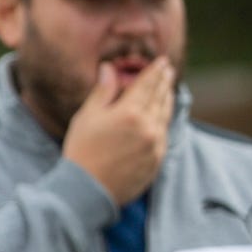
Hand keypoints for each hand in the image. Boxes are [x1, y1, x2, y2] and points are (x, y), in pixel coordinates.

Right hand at [62, 55, 175, 205]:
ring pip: (165, 116)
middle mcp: (148, 128)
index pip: (147, 85)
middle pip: (160, 99)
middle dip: (164, 82)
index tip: (161, 61)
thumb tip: (110, 68)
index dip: (154, 72)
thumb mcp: (88, 116)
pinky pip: (165, 135)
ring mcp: (156, 145)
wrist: (88, 189)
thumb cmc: (82, 150)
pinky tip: (163, 116)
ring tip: (168, 89)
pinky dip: (165, 121)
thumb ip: (103, 91)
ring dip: (168, 100)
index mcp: (130, 113)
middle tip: (168, 70)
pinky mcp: (157, 161)